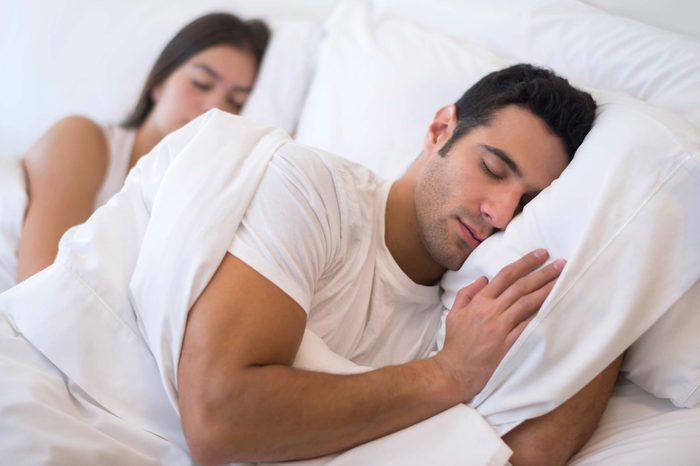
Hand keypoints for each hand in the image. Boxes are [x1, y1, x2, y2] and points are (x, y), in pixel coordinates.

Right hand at [433, 249, 564, 402]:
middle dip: (543, 273)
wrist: (456, 370)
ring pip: (528, 303)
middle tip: (561, 263)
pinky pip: (528, 326)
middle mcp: (492, 312)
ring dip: (547, 290)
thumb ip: (467, 293)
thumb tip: (484, 279)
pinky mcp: (509, 344)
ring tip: (562, 280)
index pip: (506, 276)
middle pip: (521, 287)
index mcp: (480, 302)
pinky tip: (554, 306)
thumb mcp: (454, 313)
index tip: (540, 254)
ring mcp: (502, 328)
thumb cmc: (455, 342)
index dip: (525, 263)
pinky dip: (541, 315)